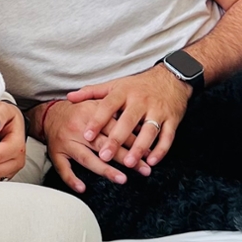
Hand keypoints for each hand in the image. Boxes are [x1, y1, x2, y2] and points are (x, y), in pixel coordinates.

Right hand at [40, 99, 139, 190]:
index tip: (148, 153)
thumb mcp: (96, 104)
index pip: (115, 128)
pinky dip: (71, 179)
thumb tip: (141, 126)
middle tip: (143, 169)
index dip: (133, 141)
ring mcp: (67, 142)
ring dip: (105, 170)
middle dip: (126, 158)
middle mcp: (78, 128)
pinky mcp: (56, 153)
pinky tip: (82, 188)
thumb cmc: (78, 111)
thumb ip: (115, 112)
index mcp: (90, 113)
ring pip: (87, 158)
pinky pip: (62, 168)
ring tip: (122, 179)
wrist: (49, 114)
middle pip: (104, 145)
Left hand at [66, 65, 191, 170]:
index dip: (97, 121)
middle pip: (128, 121)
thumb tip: (69, 97)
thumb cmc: (138, 85)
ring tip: (129, 163)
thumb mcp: (115, 85)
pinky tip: (152, 161)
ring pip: (149, 131)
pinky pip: (167, 136)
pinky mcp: (172, 119)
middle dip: (116, 140)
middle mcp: (141, 101)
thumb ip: (92, 92)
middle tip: (104, 156)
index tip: (87, 135)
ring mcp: (158, 110)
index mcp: (124, 92)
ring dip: (139, 148)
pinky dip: (161, 150)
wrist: (171, 78)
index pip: (108, 106)